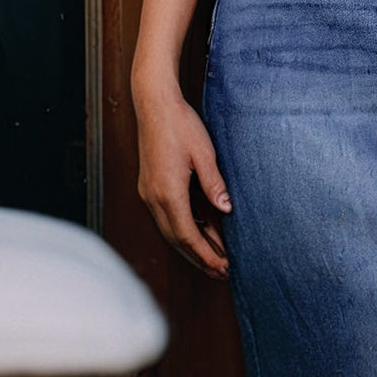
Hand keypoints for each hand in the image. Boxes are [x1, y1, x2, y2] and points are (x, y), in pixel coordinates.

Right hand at [134, 81, 231, 278]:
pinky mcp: (150, 187)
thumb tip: (226, 211)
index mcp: (168, 193)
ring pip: (171, 232)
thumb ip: (214, 184)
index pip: (188, 236)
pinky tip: (201, 236)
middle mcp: (154, 198)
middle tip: (223, 273)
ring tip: (214, 261)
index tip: (224, 268)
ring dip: (192, 248)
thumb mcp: (204, 154)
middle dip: (201, 259)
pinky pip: (167, 218)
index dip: (207, 256)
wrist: (154, 103)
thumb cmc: (181, 124)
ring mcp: (149, 194)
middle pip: (178, 241)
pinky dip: (185, 231)